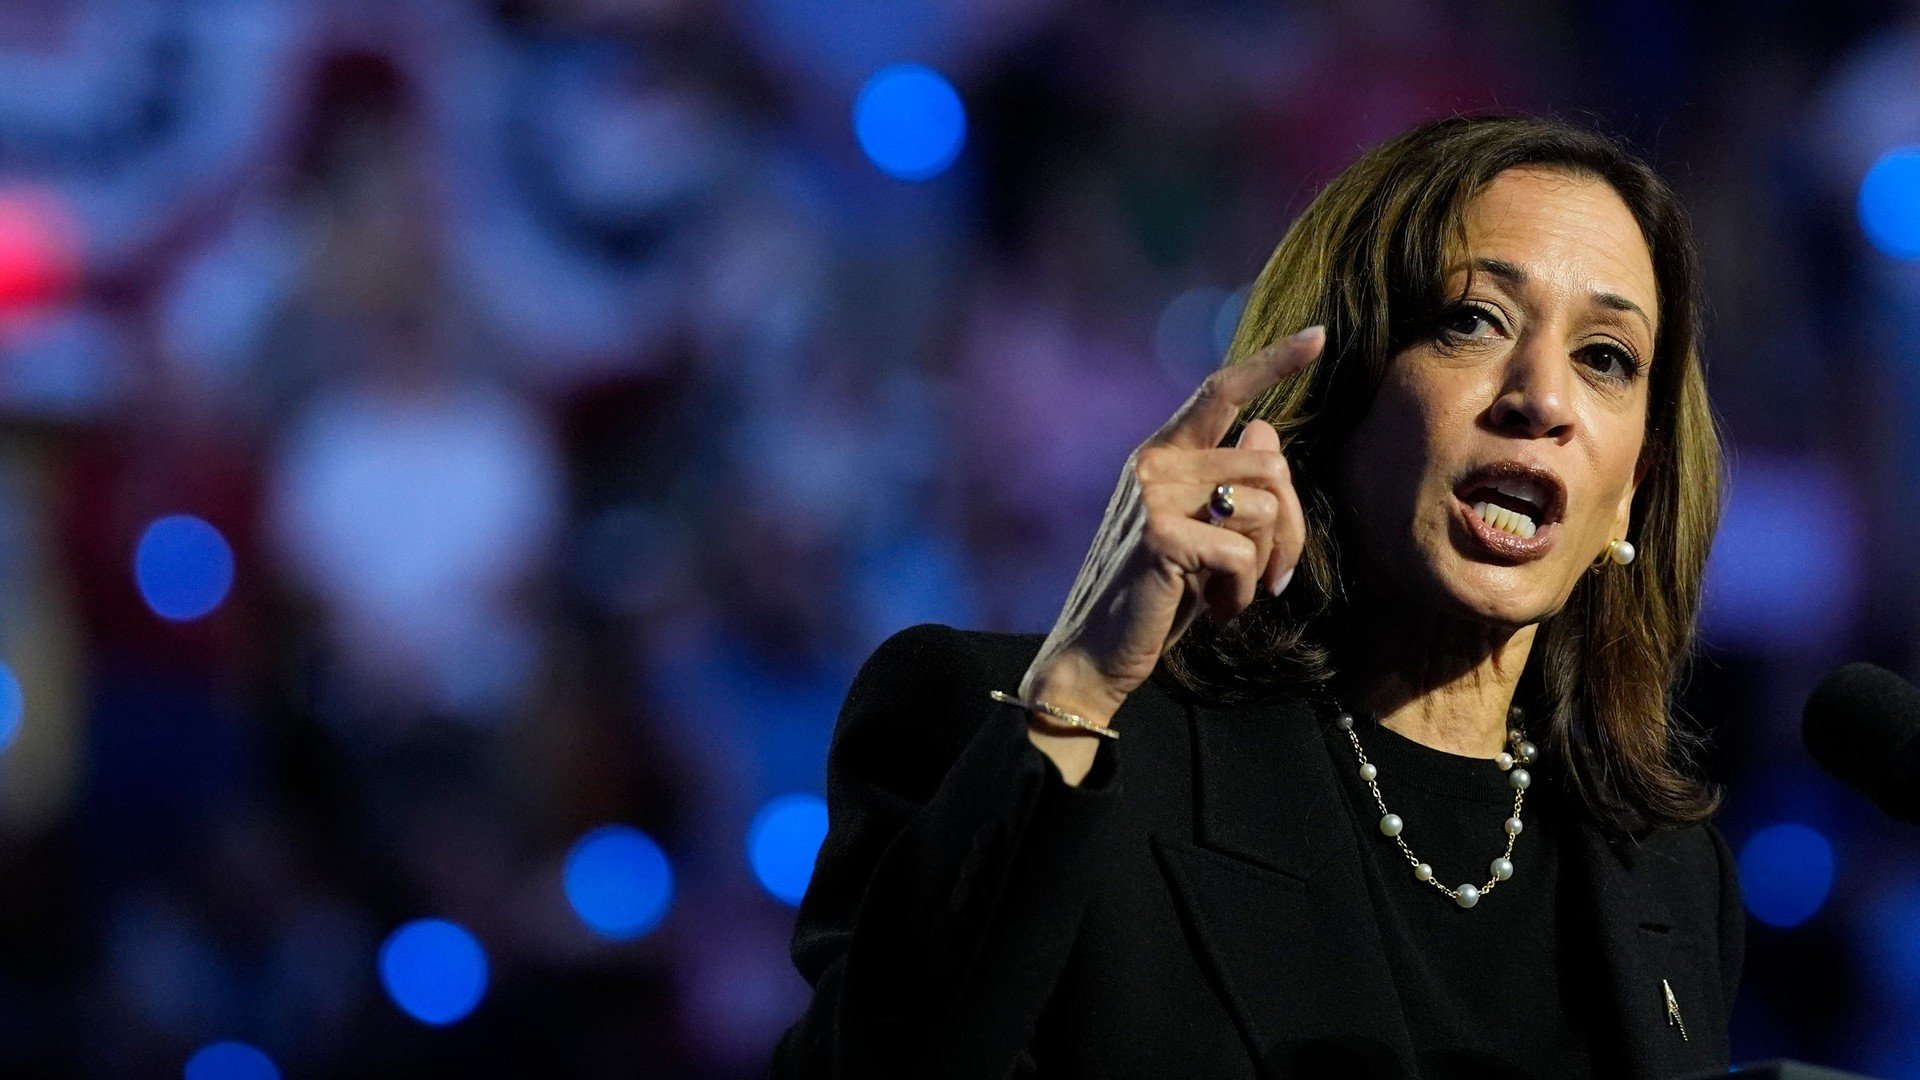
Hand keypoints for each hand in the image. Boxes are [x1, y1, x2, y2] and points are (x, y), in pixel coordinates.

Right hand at [1020, 326, 1322, 739]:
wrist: (1095, 653)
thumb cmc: (1154, 598)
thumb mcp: (1200, 534)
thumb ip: (1230, 484)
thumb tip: (1266, 433)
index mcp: (1161, 454)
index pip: (1221, 393)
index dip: (1273, 362)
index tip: (1319, 336)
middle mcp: (1154, 462)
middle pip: (1271, 466)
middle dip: (1291, 531)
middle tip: (1272, 578)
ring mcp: (1153, 495)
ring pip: (1266, 508)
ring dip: (1264, 566)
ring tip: (1227, 595)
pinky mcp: (1160, 535)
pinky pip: (1244, 551)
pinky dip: (1243, 591)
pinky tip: (1213, 611)